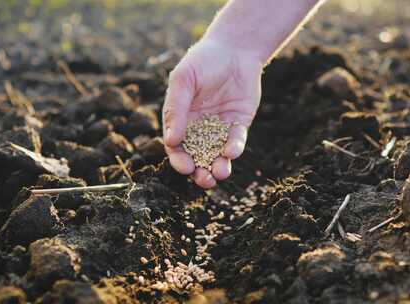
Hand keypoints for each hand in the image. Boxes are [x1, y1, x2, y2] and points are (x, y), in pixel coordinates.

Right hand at [162, 39, 262, 187]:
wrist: (235, 49)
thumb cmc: (203, 61)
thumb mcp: (184, 81)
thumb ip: (176, 108)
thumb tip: (171, 141)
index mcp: (180, 119)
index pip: (176, 146)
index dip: (179, 159)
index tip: (185, 167)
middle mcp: (198, 127)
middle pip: (196, 156)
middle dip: (199, 171)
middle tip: (204, 180)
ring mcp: (218, 127)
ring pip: (216, 154)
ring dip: (218, 167)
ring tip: (220, 173)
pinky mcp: (238, 124)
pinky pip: (235, 141)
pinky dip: (234, 148)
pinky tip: (232, 151)